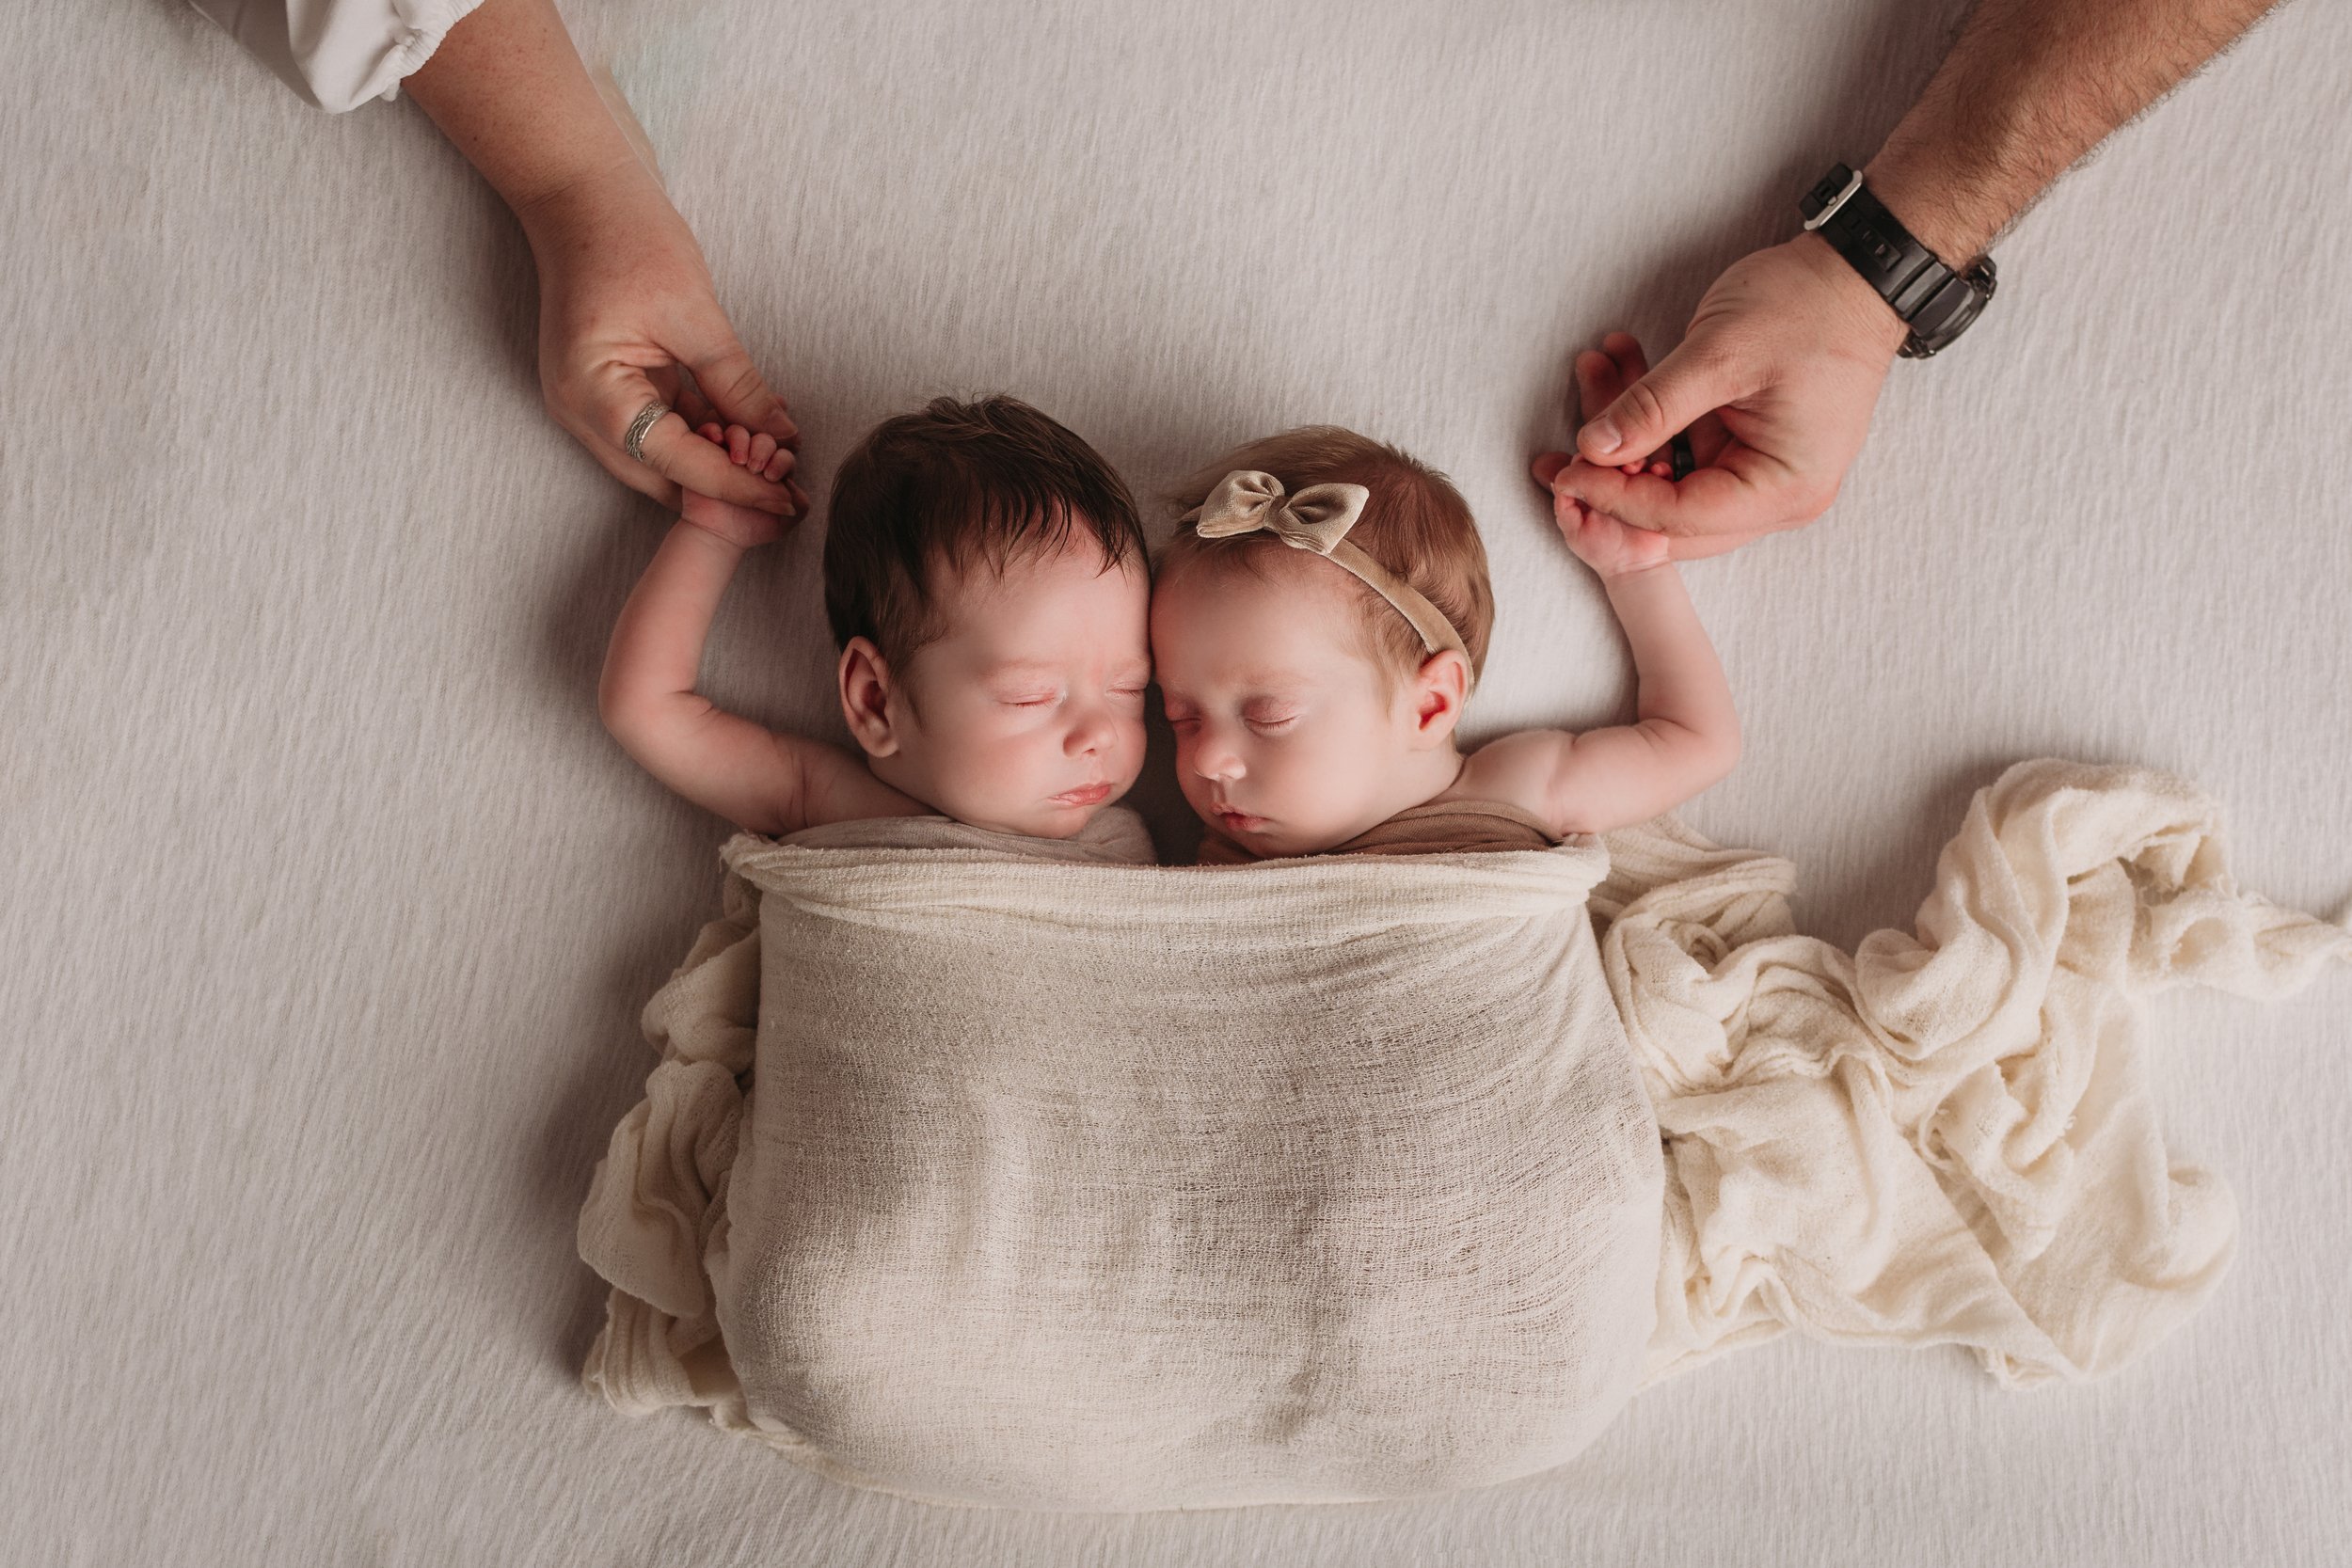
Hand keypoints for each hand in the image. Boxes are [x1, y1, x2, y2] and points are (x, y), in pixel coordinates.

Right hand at [519, 162, 811, 517]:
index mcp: (592, 395)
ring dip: (716, 466)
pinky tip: (749, 434)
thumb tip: (781, 436)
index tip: (787, 502)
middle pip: (663, 478)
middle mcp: (581, 412)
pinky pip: (659, 430)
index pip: (676, 464)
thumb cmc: (626, 235)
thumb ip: (736, 383)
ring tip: (778, 467)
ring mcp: (591, 402)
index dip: (737, 487)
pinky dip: (702, 436)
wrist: (581, 190)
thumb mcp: (694, 313)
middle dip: (726, 490)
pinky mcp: (609, 388)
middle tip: (789, 497)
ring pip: (661, 461)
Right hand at [677, 424, 794, 547]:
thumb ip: (798, 502)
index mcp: (775, 470)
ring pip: (738, 431)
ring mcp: (730, 453)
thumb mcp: (784, 519)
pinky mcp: (707, 451)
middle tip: (755, 468)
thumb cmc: (751, 528)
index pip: (783, 455)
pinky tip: (717, 440)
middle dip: (762, 448)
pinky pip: (709, 431)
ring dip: (740, 439)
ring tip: (737, 460)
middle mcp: (754, 458)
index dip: (781, 461)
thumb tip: (793, 485)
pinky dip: (712, 431)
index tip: (772, 476)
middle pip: (763, 439)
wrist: (717, 536)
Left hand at [1532, 233, 1909, 554]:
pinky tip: (1610, 398)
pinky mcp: (1753, 456)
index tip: (1564, 472)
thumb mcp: (1721, 352)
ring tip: (1576, 419)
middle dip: (1613, 496)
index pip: (1680, 517)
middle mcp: (1782, 500)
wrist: (1855, 272)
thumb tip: (1591, 449)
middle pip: (1675, 526)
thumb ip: (1653, 406)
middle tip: (1556, 466)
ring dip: (1625, 462)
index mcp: (1784, 488)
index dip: (1616, 499)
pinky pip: (1687, 465)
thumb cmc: (1806, 305)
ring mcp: (1769, 481)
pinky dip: (1649, 439)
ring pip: (1674, 497)